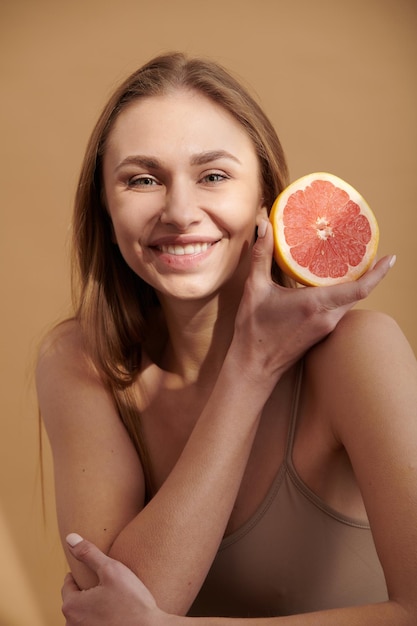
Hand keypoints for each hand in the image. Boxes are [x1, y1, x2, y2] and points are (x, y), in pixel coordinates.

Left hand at [62, 534, 169, 625]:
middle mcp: (72, 625)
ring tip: (111, 599)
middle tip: (106, 585)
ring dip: (92, 607)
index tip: (96, 572)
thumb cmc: (132, 601)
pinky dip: (99, 619)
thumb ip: (89, 553)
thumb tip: (70, 538)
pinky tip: (114, 613)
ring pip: (83, 615)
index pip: (68, 584)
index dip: (81, 574)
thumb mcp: (111, 570)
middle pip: (74, 600)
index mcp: (71, 606)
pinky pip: (92, 624)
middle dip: (87, 591)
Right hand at [231, 219, 394, 383]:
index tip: (390, 258)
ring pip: (350, 301)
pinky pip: (341, 309)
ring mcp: (326, 327)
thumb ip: (261, 255)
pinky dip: (343, 294)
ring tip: (353, 263)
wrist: (254, 366)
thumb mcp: (255, 288)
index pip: (358, 288)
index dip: (377, 273)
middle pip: (359, 292)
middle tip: (368, 250)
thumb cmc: (253, 330)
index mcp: (315, 305)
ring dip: (356, 284)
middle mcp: (327, 317)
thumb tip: (264, 225)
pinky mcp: (322, 332)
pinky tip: (334, 283)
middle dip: (369, 273)